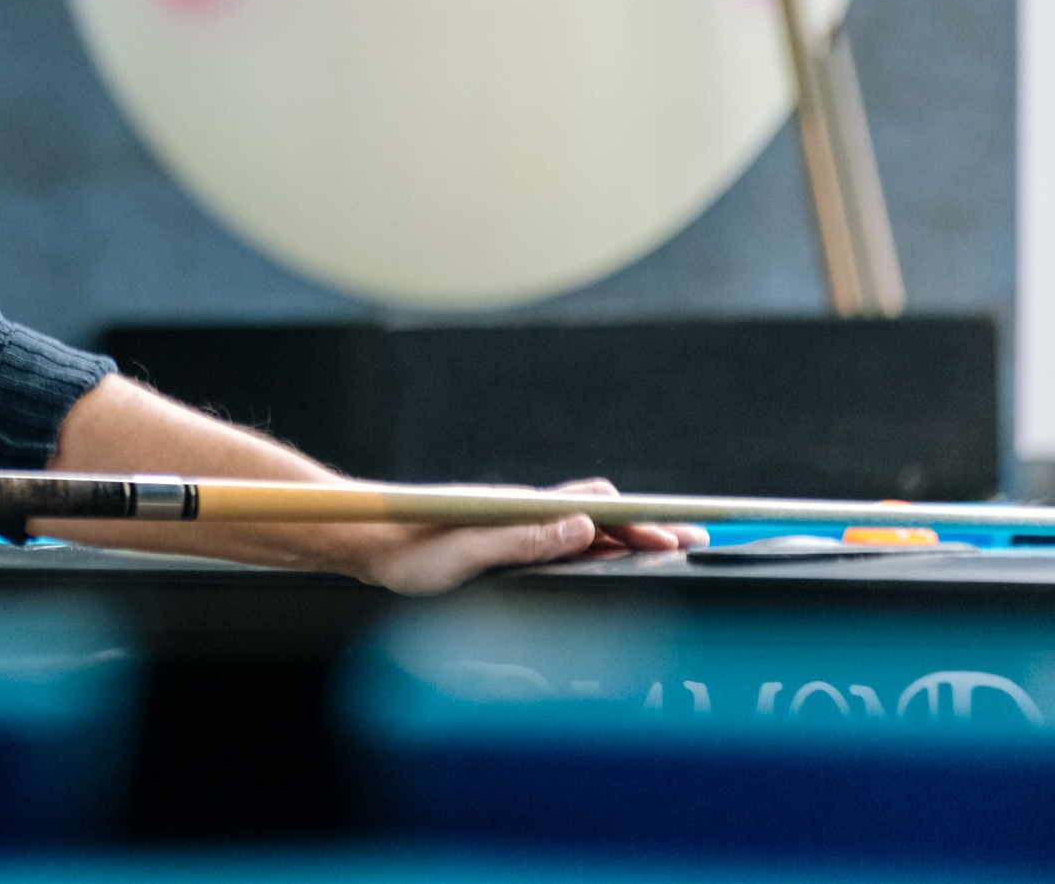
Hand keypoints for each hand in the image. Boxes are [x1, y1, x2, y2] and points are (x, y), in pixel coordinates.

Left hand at [357, 478, 709, 594]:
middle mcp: (525, 509)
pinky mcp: (506, 538)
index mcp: (523, 508)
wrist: (370, 540)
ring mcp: (517, 522)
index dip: (643, 523)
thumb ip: (525, 541)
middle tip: (695, 542)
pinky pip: (564, 538)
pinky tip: (610, 556)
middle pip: (601, 513)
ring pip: (586, 524)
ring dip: (627, 535)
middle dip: (650, 527)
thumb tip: (584, 528)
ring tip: (668, 548)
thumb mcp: (467, 552)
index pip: (598, 512)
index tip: (682, 534)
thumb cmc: (410, 550)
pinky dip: (599, 544)